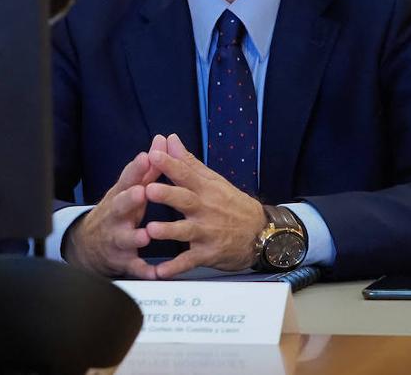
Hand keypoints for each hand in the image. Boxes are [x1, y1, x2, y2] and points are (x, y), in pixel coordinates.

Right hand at [63, 135, 167, 278]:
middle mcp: (116, 216)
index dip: (136, 169)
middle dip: (130, 199)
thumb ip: (148, 168)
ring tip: (144, 235)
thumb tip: (163, 139)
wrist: (90, 246)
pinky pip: (133, 267)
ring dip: (134, 236)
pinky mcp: (122, 260)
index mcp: (121, 196)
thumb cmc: (119, 212)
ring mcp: (117, 238)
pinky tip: (154, 273)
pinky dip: (143, 270)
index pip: (127, 179)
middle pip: (120, 205)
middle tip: (141, 192)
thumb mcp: (130, 189)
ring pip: (124, 237)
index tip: (146, 157)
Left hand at [144, 133, 266, 278]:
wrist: (261, 234)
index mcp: (205, 189)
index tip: (154, 154)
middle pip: (185, 200)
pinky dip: (175, 268)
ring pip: (186, 231)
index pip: (186, 174)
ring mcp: (207, 233)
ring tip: (151, 230)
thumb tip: (170, 138)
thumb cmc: (232, 205)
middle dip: (167, 195)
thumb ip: (188, 162)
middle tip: (148, 190)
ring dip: (169, 231)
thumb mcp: (214, 181)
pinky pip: (190, 261)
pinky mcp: (208, 254)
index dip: (170, 164)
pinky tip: (159, 273)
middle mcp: (206, 210)